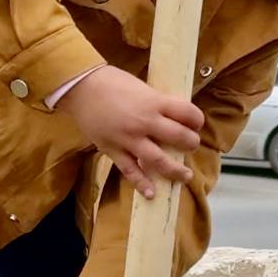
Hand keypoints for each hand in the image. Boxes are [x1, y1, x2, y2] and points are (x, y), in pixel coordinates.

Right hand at [57, 65, 203, 199]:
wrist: (81, 87)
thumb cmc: (113, 82)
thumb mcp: (143, 88)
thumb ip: (159, 104)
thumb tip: (176, 117)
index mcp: (155, 102)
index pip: (188, 113)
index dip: (197, 120)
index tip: (196, 123)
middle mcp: (145, 122)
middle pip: (179, 138)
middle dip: (190, 143)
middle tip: (191, 145)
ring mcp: (129, 138)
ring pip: (158, 160)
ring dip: (174, 170)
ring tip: (185, 176)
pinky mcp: (113, 150)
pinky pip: (130, 170)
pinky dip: (141, 183)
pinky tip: (151, 193)